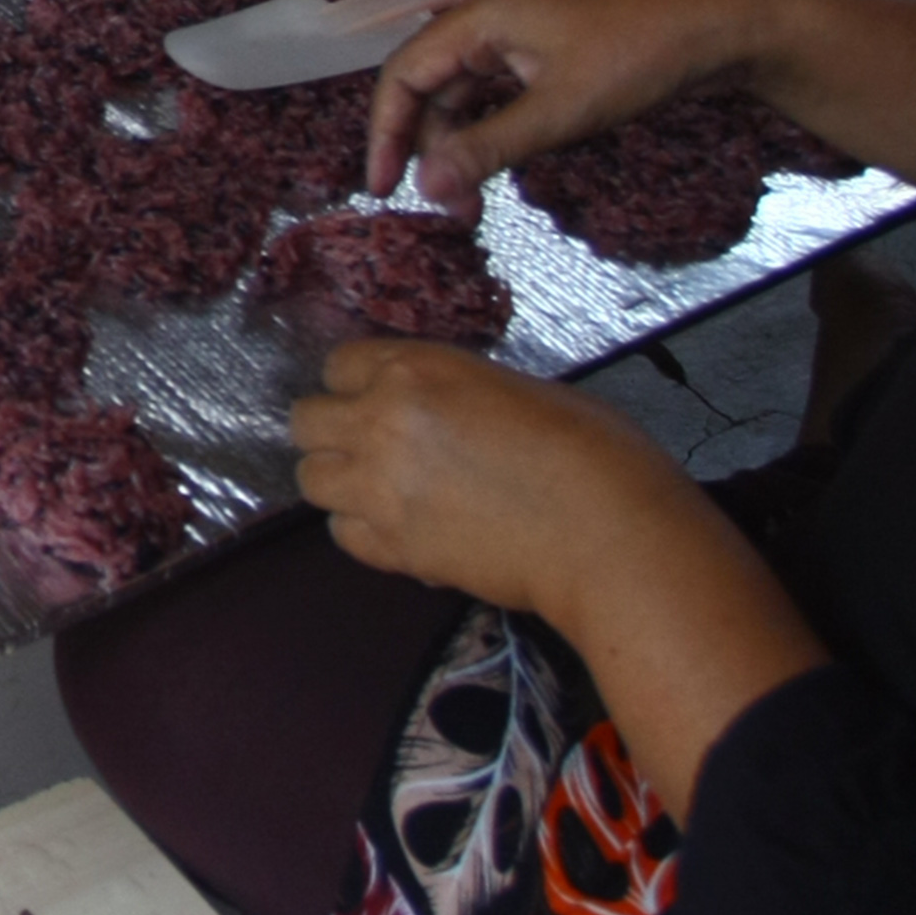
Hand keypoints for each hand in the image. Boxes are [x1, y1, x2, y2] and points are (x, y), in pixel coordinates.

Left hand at [292, 342, 694, 621]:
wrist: (609, 535)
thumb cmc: (593, 451)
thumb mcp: (519, 390)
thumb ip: (458, 394)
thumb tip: (442, 412)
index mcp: (416, 370)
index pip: (339, 365)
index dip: (358, 385)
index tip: (378, 401)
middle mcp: (380, 422)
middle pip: (306, 422)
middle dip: (333, 433)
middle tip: (372, 449)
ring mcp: (379, 489)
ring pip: (311, 479)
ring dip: (340, 483)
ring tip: (383, 492)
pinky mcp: (392, 549)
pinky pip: (341, 534)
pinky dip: (364, 532)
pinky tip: (403, 531)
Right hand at [367, 0, 753, 207]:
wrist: (720, 23)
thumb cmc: (639, 57)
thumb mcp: (560, 111)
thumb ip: (488, 148)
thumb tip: (427, 188)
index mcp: (481, 13)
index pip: (402, 73)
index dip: (386, 133)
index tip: (384, 189)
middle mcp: (490, 6)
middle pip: (432, 79)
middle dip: (432, 145)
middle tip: (451, 206)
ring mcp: (521, 16)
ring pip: (465, 80)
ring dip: (462, 135)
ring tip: (475, 192)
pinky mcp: (548, 31)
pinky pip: (495, 72)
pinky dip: (488, 113)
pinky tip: (496, 147)